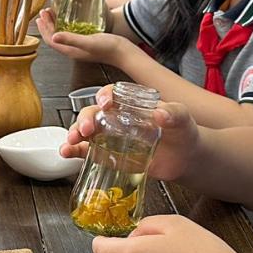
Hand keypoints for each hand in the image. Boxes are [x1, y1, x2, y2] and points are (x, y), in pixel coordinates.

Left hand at [37, 8, 136, 68]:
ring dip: (55, 24)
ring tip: (52, 13)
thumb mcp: (88, 41)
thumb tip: (54, 37)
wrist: (124, 52)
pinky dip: (66, 25)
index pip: (51, 41)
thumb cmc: (108, 48)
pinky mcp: (87, 42)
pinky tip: (69, 19)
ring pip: (62, 35)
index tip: (40, 18)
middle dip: (47, 25)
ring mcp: (80, 47)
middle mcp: (73, 50)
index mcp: (70, 51)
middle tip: (44, 12)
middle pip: (55, 38)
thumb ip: (71, 39)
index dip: (44, 30)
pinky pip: (71, 33)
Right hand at [63, 89, 200, 183]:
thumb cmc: (183, 133)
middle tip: (87, 129)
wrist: (185, 158)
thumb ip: (174, 114)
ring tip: (71, 142)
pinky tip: (67, 152)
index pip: (113, 93)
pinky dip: (74, 151)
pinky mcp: (107, 154)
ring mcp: (110, 136)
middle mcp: (117, 117)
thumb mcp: (182, 119)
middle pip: (93, 112)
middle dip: (85, 118)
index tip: (105, 103)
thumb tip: (160, 113)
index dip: (105, 96)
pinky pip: (87, 150)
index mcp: (131, 103)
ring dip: (75, 133)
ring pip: (86, 130)